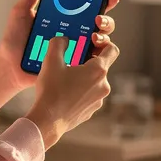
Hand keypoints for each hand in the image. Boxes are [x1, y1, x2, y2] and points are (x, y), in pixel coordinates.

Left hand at [0, 0, 121, 91]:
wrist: (9, 66)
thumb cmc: (14, 40)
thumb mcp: (20, 11)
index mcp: (63, 16)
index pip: (85, 4)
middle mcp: (72, 30)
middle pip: (99, 20)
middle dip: (105, 17)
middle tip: (98, 17)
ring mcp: (75, 47)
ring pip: (100, 39)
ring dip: (103, 35)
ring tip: (93, 35)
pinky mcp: (74, 63)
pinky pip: (93, 59)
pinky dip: (97, 54)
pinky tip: (91, 50)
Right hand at [25, 33, 120, 148]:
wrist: (48, 121)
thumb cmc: (51, 90)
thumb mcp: (51, 60)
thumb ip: (59, 43)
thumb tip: (64, 39)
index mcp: (98, 70)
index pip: (112, 50)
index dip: (103, 44)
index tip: (91, 44)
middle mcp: (104, 85)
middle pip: (102, 66)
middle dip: (88, 62)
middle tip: (71, 61)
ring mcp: (99, 100)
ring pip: (95, 82)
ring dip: (84, 78)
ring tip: (65, 79)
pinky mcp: (92, 111)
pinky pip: (89, 96)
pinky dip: (81, 92)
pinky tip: (64, 94)